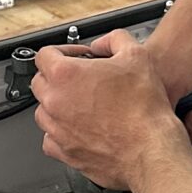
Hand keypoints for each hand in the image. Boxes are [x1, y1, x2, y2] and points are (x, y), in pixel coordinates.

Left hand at [33, 33, 191, 191]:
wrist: (151, 149)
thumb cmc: (144, 108)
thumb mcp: (136, 55)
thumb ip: (114, 39)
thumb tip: (103, 43)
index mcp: (65, 75)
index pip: (44, 55)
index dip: (62, 51)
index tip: (76, 57)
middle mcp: (55, 102)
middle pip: (40, 82)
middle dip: (57, 77)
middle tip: (80, 79)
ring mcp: (58, 129)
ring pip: (43, 112)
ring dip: (57, 105)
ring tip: (81, 104)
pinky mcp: (65, 152)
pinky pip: (50, 139)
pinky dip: (60, 133)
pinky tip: (78, 128)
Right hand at [145, 0, 191, 147]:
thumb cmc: (180, 42)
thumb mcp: (160, 84)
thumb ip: (151, 117)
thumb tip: (146, 144)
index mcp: (142, 90)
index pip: (149, 127)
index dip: (162, 133)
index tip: (170, 128)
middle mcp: (164, 92)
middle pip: (179, 131)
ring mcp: (190, 92)